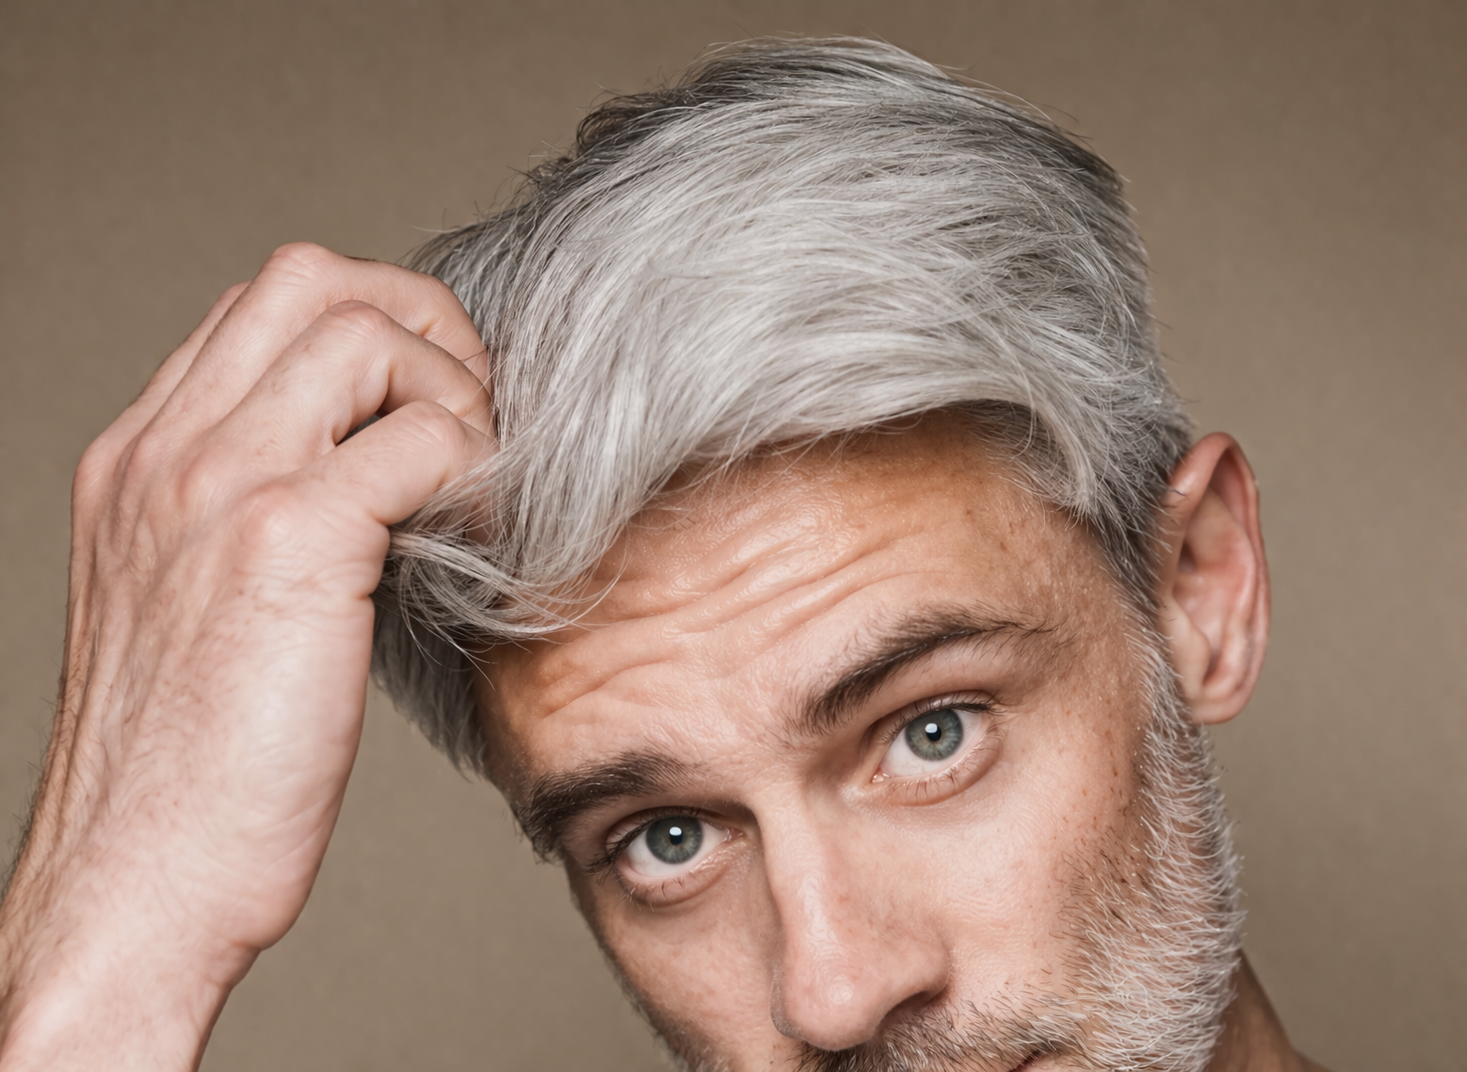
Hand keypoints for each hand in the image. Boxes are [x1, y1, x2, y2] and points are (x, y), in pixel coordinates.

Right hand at [0, 244, 491, 1069]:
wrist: (135, 880)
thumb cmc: (183, 765)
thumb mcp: (192, 607)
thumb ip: (254, 515)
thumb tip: (376, 472)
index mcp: (143, 461)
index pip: (261, 308)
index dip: (371, 327)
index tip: (427, 403)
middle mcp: (169, 452)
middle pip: (311, 279)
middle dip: (419, 320)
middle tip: (468, 412)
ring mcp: (220, 487)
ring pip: (365, 333)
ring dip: (450, 390)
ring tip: (471, 480)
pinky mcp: (289, 545)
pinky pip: (419, 438)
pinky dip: (473, 466)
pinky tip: (480, 530)